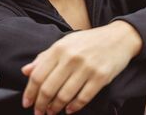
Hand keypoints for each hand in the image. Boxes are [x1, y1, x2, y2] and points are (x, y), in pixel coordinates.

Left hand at [21, 21, 141, 114]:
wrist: (119, 38)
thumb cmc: (90, 41)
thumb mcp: (66, 43)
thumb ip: (45, 57)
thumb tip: (26, 71)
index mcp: (60, 48)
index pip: (38, 75)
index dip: (29, 93)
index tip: (27, 102)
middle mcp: (72, 58)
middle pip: (48, 88)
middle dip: (41, 104)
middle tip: (39, 111)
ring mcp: (87, 68)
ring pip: (64, 96)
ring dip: (55, 108)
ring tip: (53, 111)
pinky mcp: (101, 77)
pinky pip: (83, 98)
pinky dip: (74, 107)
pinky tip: (69, 109)